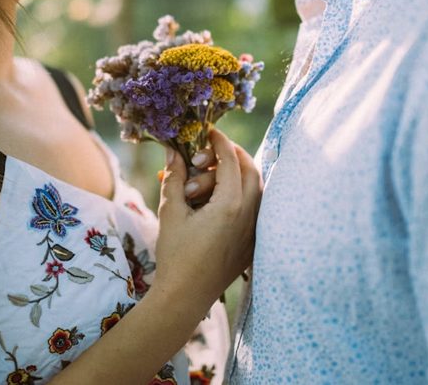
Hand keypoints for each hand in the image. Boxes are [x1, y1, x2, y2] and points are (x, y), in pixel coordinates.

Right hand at [152, 128, 261, 312]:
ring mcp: (254, 230)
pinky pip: (256, 208)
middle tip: (208, 153)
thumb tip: (173, 150)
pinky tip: (219, 199)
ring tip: (209, 178)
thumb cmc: (174, 254)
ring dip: (237, 175)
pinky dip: (242, 195)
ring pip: (257, 188)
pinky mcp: (252, 242)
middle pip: (251, 169)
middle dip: (232, 155)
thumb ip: (174, 177)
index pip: (231, 160)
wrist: (185, 296)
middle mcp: (249, 215)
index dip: (219, 142)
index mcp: (230, 205)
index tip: (208, 131)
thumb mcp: (170, 212)